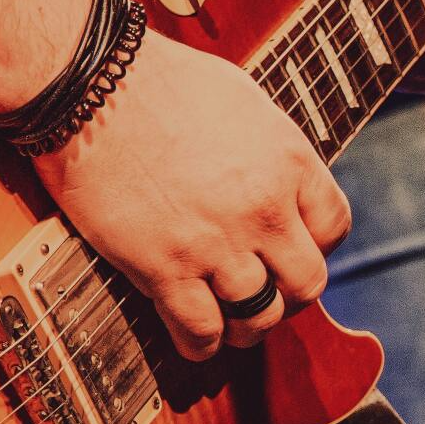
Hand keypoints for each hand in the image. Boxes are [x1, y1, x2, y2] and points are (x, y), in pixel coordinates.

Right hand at [33, 30, 349, 360]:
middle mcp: (263, 208)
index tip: (290, 248)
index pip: (334, 227)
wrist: (90, 83)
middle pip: (307, 283)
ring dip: (246, 325)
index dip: (315, 245)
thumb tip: (278, 179)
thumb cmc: (157, 80)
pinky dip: (202, 343)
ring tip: (229, 319)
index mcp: (287, 160)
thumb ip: (269, 149)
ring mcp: (216, 243)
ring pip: (260, 317)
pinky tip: (194, 335)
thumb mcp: (242, 100)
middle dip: (288, 294)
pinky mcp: (165, 268)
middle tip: (264, 290)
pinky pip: (202, 332)